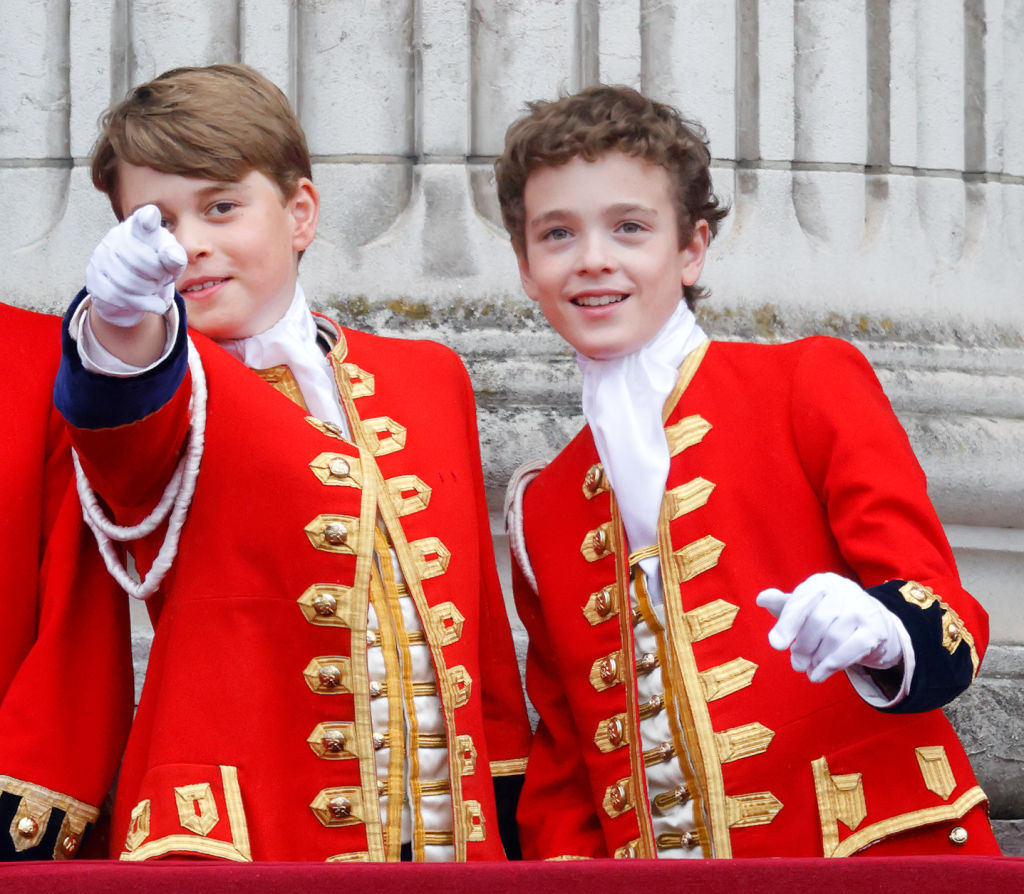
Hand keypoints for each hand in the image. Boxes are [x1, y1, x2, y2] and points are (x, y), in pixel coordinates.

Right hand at [85, 205, 186, 326]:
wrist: (133, 289)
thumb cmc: (157, 267)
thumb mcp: (171, 263)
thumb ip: (174, 257)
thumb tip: (174, 257)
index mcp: (140, 227)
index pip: (144, 220)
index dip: (148, 219)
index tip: (151, 217)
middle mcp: (117, 236)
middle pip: (141, 260)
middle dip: (158, 276)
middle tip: (162, 279)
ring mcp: (101, 255)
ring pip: (128, 281)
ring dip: (149, 291)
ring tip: (155, 290)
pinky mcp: (93, 276)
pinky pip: (117, 295)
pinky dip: (141, 304)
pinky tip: (153, 304)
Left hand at [756, 572, 905, 682]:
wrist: (873, 623)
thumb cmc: (829, 613)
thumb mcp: (806, 606)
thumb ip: (784, 604)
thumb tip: (761, 599)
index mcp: (822, 582)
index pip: (801, 601)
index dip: (787, 624)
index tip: (776, 644)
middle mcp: (844, 590)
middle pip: (817, 621)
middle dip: (803, 646)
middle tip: (795, 663)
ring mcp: (863, 609)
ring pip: (833, 637)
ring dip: (816, 658)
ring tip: (807, 669)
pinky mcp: (875, 630)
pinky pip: (850, 650)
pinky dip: (831, 666)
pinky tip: (818, 675)